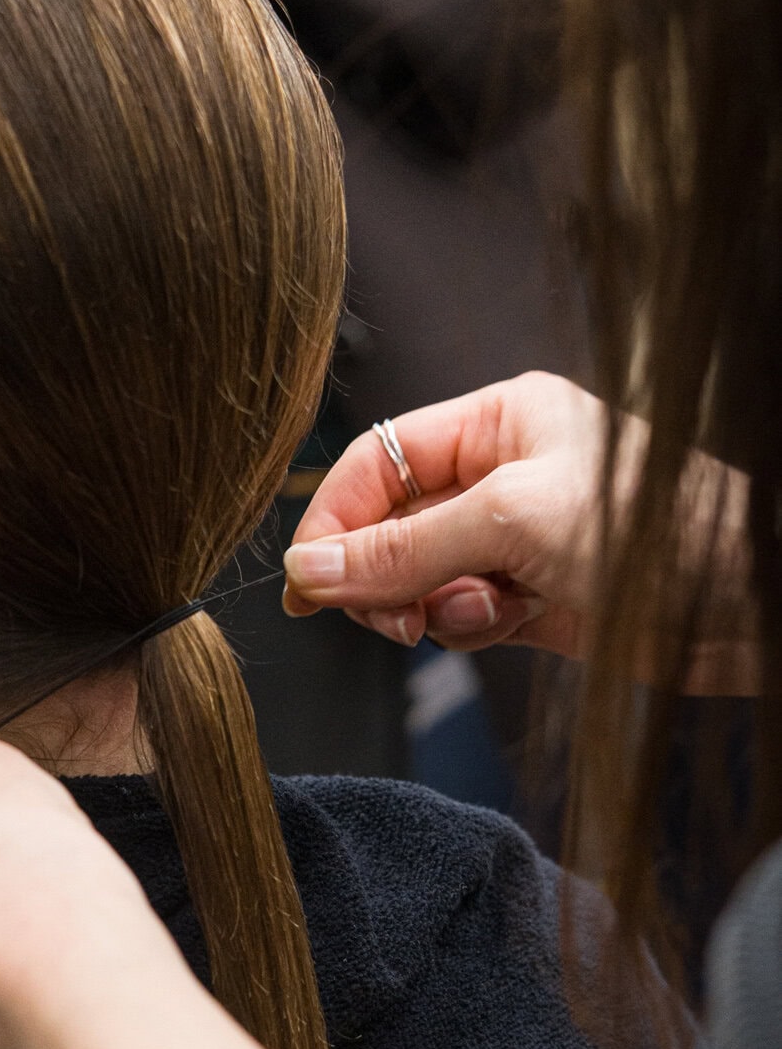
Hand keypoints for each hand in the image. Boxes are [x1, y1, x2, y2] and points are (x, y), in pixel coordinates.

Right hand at [282, 371, 756, 688]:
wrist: (747, 604)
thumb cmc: (657, 531)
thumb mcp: (513, 523)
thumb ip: (404, 549)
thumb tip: (313, 570)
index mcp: (497, 421)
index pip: (377, 462)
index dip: (334, 519)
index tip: (310, 581)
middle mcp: (499, 475)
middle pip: (387, 524)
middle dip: (382, 573)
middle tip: (392, 615)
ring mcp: (512, 541)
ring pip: (417, 578)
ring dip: (430, 605)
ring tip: (482, 610)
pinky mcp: (529, 598)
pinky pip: (457, 615)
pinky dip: (467, 627)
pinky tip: (511, 622)